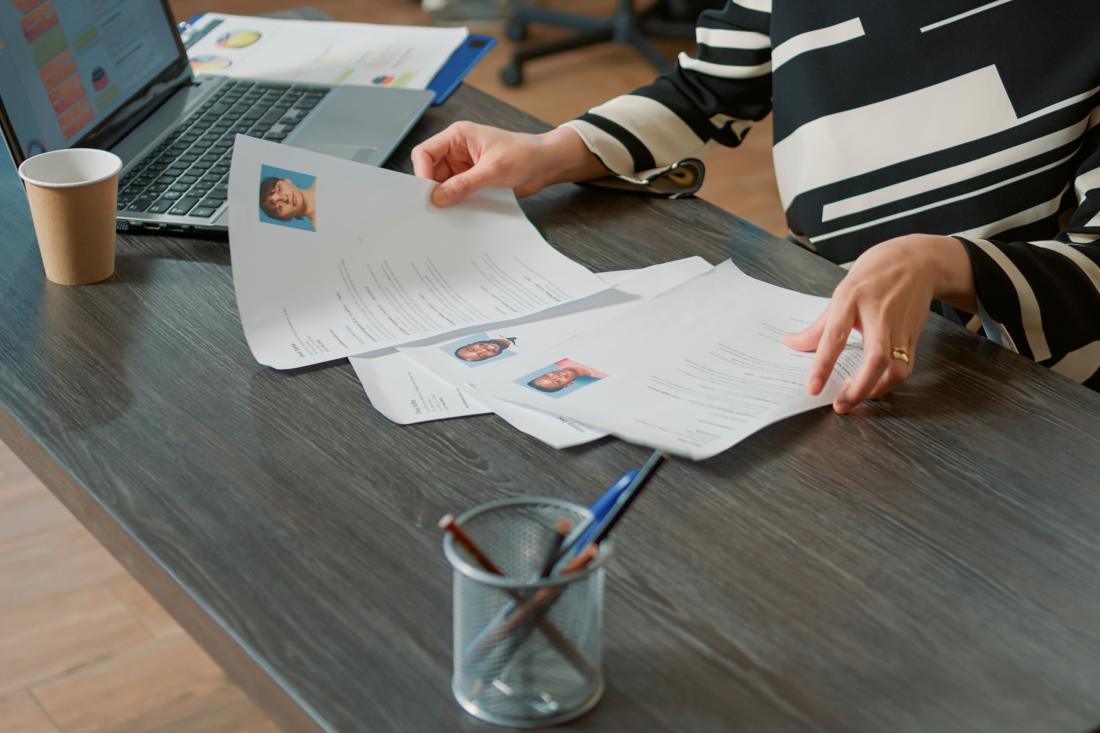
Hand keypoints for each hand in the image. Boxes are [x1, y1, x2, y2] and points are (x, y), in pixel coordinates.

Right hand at [411, 122, 604, 206]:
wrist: (546, 164)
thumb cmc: (524, 155)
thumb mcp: (492, 170)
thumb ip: (463, 184)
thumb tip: (438, 197)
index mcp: (457, 137)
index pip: (425, 152)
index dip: (421, 172)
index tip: (427, 193)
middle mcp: (457, 150)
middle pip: (430, 171)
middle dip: (432, 189)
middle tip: (435, 208)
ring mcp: (464, 167)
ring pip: (443, 184)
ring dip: (446, 197)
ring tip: (449, 212)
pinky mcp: (473, 180)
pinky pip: (457, 193)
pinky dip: (456, 202)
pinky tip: (460, 212)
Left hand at [783, 234, 974, 413]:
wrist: (918, 262)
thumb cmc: (875, 275)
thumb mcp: (841, 293)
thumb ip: (818, 326)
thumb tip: (791, 344)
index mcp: (852, 299)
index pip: (835, 336)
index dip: (822, 364)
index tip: (812, 387)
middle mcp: (879, 315)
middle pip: (875, 358)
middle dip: (859, 388)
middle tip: (840, 405)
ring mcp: (900, 327)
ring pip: (896, 368)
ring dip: (876, 389)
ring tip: (854, 397)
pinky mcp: (914, 337)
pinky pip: (905, 368)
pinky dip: (888, 383)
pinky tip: (873, 386)